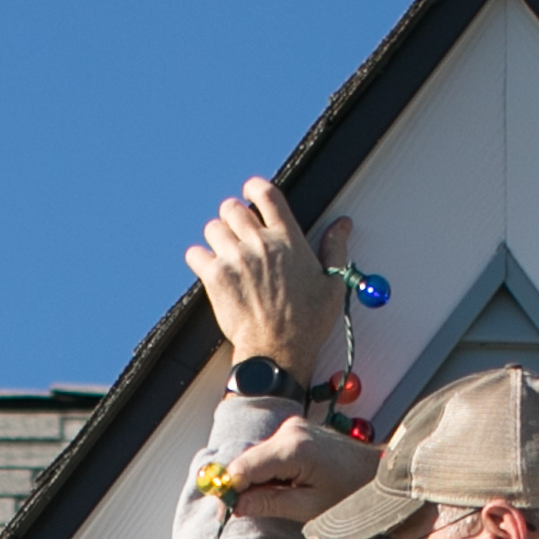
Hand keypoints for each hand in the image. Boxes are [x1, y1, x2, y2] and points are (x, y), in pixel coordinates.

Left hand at [185, 179, 339, 375]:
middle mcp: (259, 243)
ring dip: (217, 237)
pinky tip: (210, 270)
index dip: (255, 187)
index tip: (250, 191)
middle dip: (233, 216)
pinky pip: (196, 254)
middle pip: (233, 208)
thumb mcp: (332, 284)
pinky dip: (199, 259)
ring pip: (212, 228)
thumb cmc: (306, 323)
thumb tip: (343, 226)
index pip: (267, 195)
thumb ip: (335, 249)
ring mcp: (235, 258)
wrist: (277, 351)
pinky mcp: (215, 277)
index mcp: (288, 240)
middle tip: (237, 232)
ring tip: (226, 254)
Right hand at [214, 410, 367, 521]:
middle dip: (240, 486)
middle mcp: (289, 431)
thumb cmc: (351, 493)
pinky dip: (268, 472)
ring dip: (256, 480)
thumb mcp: (309, 507)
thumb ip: (269, 503)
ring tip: (274, 500)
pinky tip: (283, 487)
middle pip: (247, 460)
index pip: (244, 467)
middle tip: (238, 512)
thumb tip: (236, 505)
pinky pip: (269, 453)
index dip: (228, 489)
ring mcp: (292, 428)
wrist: (378, 473)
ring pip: (257, 457)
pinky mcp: (295, 431)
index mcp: (293, 448)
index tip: (223, 511)